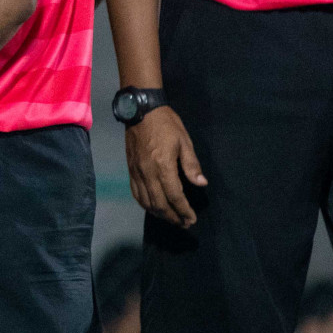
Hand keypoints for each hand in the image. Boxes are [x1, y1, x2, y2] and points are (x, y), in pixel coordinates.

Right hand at [125, 106, 206, 227]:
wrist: (140, 110)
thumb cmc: (166, 124)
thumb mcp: (184, 141)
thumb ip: (191, 164)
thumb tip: (201, 183)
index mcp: (163, 166)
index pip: (175, 196)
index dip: (184, 210)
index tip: (192, 219)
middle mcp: (147, 172)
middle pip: (159, 203)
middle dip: (172, 216)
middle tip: (184, 223)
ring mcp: (136, 171)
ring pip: (145, 201)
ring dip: (159, 213)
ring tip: (170, 218)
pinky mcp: (130, 169)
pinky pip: (135, 192)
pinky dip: (144, 204)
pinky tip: (153, 206)